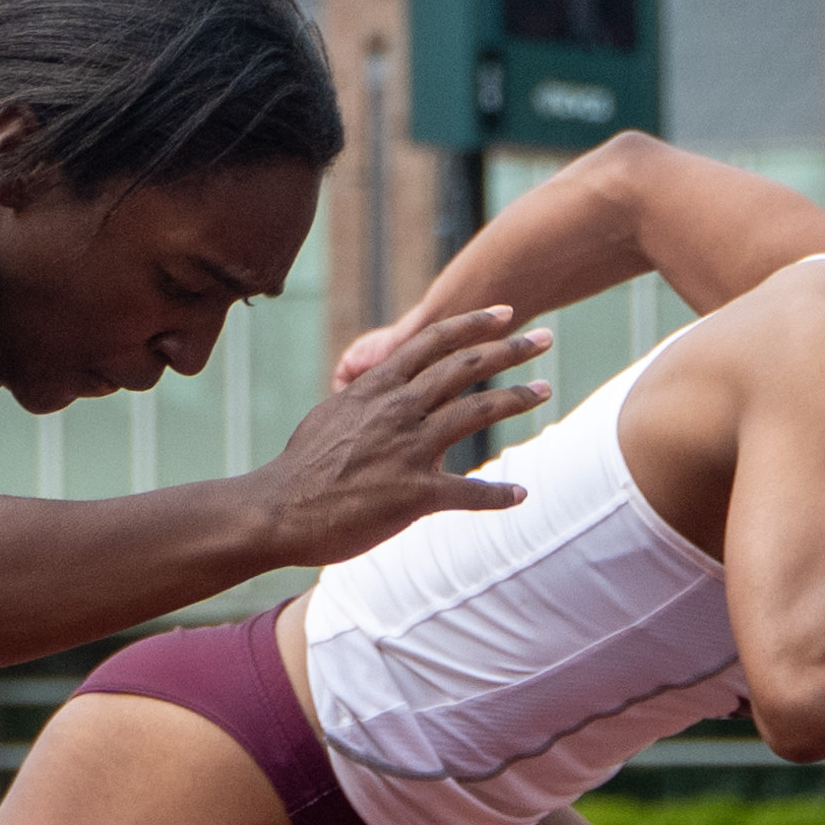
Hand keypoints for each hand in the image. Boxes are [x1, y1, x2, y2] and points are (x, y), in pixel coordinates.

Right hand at [255, 299, 547, 559]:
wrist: (278, 510)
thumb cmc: (299, 468)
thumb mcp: (332, 416)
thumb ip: (366, 401)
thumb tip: (381, 391)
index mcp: (377, 388)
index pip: (433, 343)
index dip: (473, 325)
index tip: (504, 314)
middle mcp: (398, 410)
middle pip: (465, 367)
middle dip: (510, 350)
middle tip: (545, 340)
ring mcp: (408, 449)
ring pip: (476, 412)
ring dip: (516, 399)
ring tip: (544, 391)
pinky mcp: (414, 494)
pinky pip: (468, 491)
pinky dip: (498, 494)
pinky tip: (519, 495)